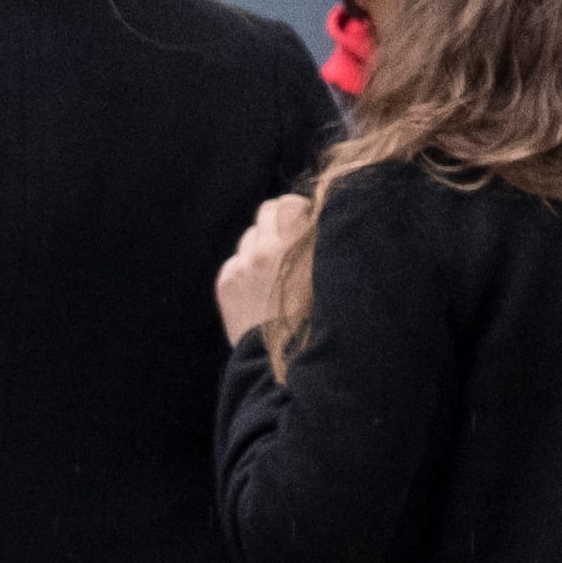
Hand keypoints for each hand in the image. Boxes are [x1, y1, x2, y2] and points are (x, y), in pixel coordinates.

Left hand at [216, 192, 312, 345]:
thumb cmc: (321, 318)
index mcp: (297, 243)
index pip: (289, 202)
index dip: (299, 212)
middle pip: (266, 212)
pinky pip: (235, 260)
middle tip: (292, 245)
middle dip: (279, 223)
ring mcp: (242, 266)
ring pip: (249, 236)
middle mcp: (266, 250)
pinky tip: (261, 288)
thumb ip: (324, 242)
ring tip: (278, 271)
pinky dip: (246, 268)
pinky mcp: (226, 283)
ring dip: (262, 245)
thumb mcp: (335, 275)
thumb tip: (319, 217)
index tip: (307, 226)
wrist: (285, 360)